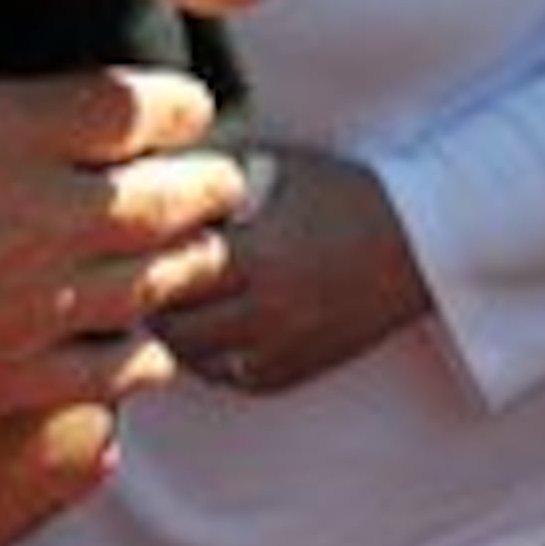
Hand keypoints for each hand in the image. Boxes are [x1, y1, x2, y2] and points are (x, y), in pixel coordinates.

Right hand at [0, 0, 238, 466]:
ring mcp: (38, 305)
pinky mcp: (19, 377)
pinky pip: (117, 370)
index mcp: (5, 132)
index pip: (142, 108)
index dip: (179, 104)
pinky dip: (142, 355)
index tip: (186, 105)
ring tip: (201, 249)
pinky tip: (142, 347)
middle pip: (175, 196)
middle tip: (222, 177)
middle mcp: (44, 217)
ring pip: (158, 281)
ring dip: (188, 260)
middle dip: (207, 182)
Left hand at [153, 140, 422, 396]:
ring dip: (175, 331)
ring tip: (170, 297)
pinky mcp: (298, 368)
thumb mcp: (276, 167)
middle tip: (131, 273)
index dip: (137, 256)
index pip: (167, 269)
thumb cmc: (344, 192)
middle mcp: (269, 309)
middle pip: (174, 322)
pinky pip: (233, 378)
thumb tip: (149, 170)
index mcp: (259, 254)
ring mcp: (284, 347)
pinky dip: (211, 358)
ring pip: (196, 359)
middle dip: (148, 296)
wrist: (418, 241)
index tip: (126, 239)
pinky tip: (208, 325)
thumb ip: (213, 177)